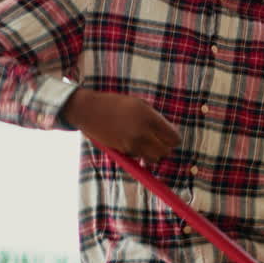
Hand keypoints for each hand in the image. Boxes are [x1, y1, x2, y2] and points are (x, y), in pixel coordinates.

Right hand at [61, 88, 180, 162]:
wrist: (89, 110)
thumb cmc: (116, 104)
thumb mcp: (140, 105)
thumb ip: (156, 119)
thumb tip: (169, 133)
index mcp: (149, 117)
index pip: (173, 138)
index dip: (173, 139)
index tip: (169, 137)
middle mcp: (142, 132)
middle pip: (166, 151)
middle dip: (164, 148)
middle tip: (158, 142)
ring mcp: (132, 143)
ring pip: (153, 158)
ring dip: (152, 154)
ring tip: (145, 143)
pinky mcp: (123, 150)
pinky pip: (139, 157)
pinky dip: (139, 153)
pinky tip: (130, 141)